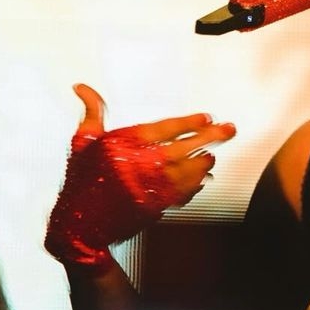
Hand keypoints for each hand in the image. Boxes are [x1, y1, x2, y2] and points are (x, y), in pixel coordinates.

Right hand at [44, 83, 235, 269]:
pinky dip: (198, 183)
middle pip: (186, 146)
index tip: (207, 116)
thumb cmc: (82, 178)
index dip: (190, 122)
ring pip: (190, 169)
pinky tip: (205, 176)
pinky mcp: (157, 205)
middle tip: (230, 129)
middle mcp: (141, 163)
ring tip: (213, 153)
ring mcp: (151, 186)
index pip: (166, 127)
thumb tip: (81, 87)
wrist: (80, 223)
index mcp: (125, 144)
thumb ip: (93, 111)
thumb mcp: (83, 141)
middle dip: (211, 136)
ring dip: (205, 160)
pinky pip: (186, 191)